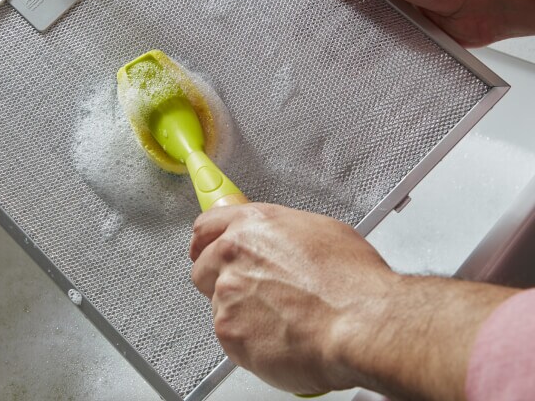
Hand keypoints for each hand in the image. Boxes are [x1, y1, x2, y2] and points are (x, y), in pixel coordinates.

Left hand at [189, 202, 394, 394]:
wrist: (362, 322)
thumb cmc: (352, 281)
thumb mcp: (319, 231)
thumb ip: (280, 234)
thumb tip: (277, 241)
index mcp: (252, 225)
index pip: (206, 226)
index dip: (205, 242)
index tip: (204, 250)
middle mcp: (232, 254)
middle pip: (202, 268)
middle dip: (220, 281)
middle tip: (252, 294)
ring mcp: (227, 293)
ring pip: (219, 306)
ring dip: (241, 314)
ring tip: (281, 319)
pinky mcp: (228, 331)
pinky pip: (231, 337)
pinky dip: (250, 341)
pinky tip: (280, 337)